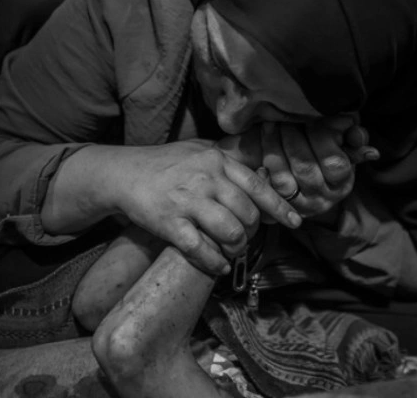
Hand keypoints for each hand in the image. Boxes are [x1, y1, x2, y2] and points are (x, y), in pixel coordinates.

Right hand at [101, 140, 301, 275]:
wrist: (122, 173)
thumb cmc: (165, 164)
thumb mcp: (199, 151)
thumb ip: (228, 163)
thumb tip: (262, 180)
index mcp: (217, 160)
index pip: (257, 186)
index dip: (279, 207)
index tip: (295, 222)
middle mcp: (206, 178)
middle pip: (247, 213)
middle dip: (252, 231)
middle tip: (245, 236)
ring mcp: (187, 201)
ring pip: (230, 232)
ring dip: (236, 248)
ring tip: (232, 251)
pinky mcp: (169, 223)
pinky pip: (201, 249)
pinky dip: (214, 262)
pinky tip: (217, 265)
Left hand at [261, 116, 378, 217]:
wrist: (310, 188)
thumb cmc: (331, 155)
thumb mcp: (346, 146)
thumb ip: (353, 138)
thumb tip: (358, 136)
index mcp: (342, 182)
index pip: (333, 162)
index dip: (320, 136)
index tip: (309, 116)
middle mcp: (323, 198)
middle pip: (305, 168)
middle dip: (292, 138)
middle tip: (283, 117)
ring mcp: (299, 205)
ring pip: (283, 180)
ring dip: (274, 149)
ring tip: (269, 125)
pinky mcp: (279, 208)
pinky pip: (267, 190)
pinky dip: (263, 171)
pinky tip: (259, 149)